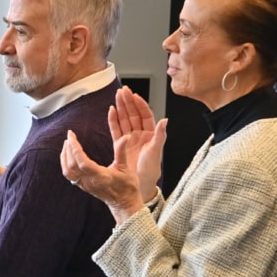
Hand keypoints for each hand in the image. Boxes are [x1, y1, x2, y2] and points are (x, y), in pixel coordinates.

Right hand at [109, 87, 166, 201]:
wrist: (140, 185)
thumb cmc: (150, 171)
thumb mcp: (156, 153)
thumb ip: (160, 136)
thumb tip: (165, 120)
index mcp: (151, 135)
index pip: (145, 115)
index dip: (140, 105)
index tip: (134, 95)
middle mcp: (140, 135)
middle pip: (133, 114)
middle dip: (128, 102)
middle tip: (123, 90)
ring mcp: (130, 139)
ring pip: (124, 120)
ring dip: (121, 107)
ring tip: (117, 96)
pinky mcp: (121, 145)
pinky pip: (116, 130)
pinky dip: (113, 120)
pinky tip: (111, 111)